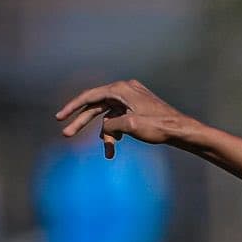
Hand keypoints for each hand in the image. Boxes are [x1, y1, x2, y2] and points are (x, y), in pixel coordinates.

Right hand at [55, 79, 190, 158]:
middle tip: (67, 135)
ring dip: (105, 134)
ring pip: (108, 116)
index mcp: (121, 89)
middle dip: (82, 122)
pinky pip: (119, 119)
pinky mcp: (137, 108)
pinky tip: (116, 145)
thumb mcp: (130, 126)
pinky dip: (115, 131)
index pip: (90, 96)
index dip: (72, 107)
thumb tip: (104, 128)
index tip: (60, 118)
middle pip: (96, 106)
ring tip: (108, 152)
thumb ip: (110, 125)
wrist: (182, 130)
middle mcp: (124, 90)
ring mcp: (131, 99)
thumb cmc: (159, 127)